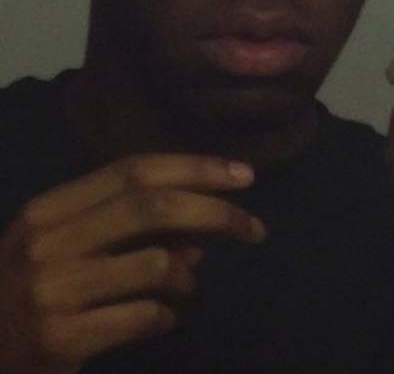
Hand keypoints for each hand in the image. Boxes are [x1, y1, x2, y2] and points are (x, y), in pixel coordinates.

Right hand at [0, 154, 265, 373]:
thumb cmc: (26, 288)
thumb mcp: (67, 245)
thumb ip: (128, 229)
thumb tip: (200, 235)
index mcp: (52, 208)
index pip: (135, 170)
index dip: (195, 167)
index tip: (243, 175)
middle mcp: (50, 240)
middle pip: (153, 206)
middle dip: (216, 212)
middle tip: (254, 227)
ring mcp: (53, 289)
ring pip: (157, 262)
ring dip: (188, 275)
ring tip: (186, 285)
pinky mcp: (62, 337)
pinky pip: (145, 315)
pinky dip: (168, 314)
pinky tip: (163, 319)